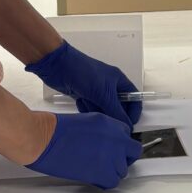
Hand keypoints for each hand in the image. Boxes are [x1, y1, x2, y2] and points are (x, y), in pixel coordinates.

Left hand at [25, 41, 142, 126]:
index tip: (128, 125)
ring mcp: (96, 91)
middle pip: (117, 107)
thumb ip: (117, 112)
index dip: (133, 113)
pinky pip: (89, 108)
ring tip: (89, 103)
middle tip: (105, 118)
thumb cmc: (83, 73)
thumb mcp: (104, 94)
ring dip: (96, 111)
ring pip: (102, 110)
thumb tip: (127, 126)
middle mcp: (109, 86)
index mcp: (119, 81)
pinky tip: (80, 101)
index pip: (133, 99)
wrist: (58, 66)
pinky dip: (85, 108)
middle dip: (111, 113)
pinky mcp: (84, 95)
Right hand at [26, 112, 142, 190]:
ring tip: (95, 169)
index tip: (111, 149)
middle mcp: (115, 139)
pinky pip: (112, 182)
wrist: (42, 139)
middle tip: (109, 161)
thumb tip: (102, 142)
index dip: (118, 144)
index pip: (126, 136)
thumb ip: (100, 131)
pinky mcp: (102, 173)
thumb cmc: (53, 129)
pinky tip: (93, 178)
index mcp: (109, 123)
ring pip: (122, 170)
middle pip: (132, 152)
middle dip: (123, 157)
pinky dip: (104, 182)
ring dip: (111, 171)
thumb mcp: (84, 121)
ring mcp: (110, 156)